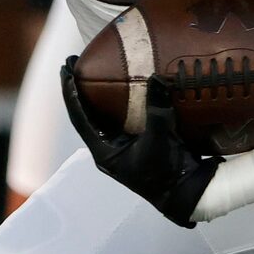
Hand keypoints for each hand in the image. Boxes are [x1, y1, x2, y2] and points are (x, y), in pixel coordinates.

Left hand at [61, 58, 218, 226]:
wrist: (188, 192)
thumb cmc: (165, 173)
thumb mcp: (158, 140)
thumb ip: (156, 109)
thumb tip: (156, 77)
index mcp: (103, 150)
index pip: (79, 117)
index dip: (70, 93)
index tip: (65, 70)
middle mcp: (109, 146)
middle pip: (88, 112)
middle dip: (81, 87)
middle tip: (76, 61)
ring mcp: (123, 143)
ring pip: (107, 112)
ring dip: (102, 91)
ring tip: (98, 66)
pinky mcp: (140, 139)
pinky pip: (127, 114)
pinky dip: (127, 98)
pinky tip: (130, 81)